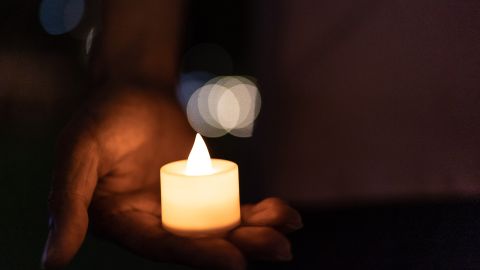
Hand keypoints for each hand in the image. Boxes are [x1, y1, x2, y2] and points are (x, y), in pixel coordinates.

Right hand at [41, 86, 301, 269]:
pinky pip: (232, 208)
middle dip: (239, 248)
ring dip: (256, 234)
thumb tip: (52, 262)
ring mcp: (181, 209)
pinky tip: (286, 215)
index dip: (197, 256)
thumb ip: (68, 204)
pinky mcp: (203, 192)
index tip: (234, 263)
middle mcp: (153, 223)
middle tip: (279, 251)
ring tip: (289, 232)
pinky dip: (258, 213)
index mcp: (122, 223)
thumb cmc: (101, 116)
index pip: (161, 247)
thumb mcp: (78, 153)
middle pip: (199, 244)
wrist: (133, 88)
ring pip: (221, 230)